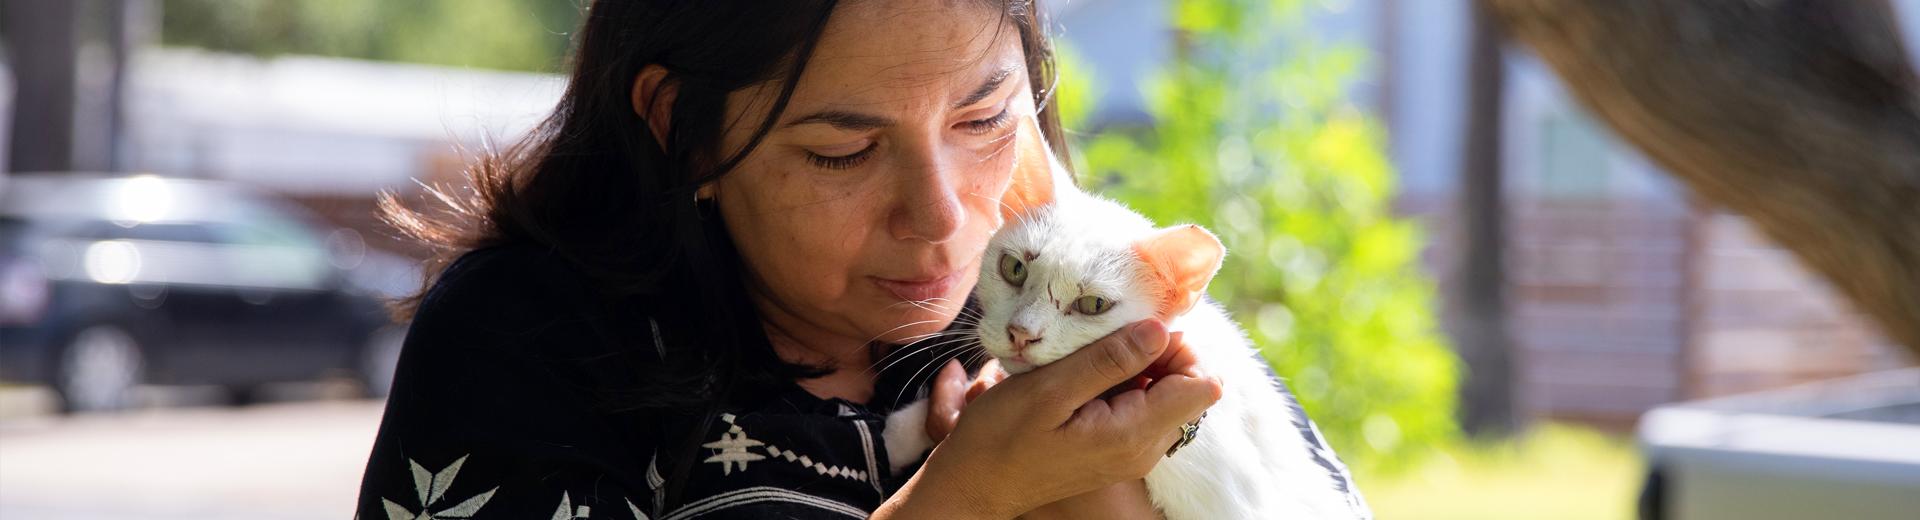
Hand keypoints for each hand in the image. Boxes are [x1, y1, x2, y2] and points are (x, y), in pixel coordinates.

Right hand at [876, 320, 1220, 518]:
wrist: (974, 483)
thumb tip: (1160, 328)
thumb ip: (1109, 360)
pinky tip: (1087, 379)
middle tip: (1108, 340)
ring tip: (1092, 359)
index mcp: (1134, 433)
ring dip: (1141, 368)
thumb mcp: (1050, 389)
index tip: (1134, 331)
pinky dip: (1126, 385)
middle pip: (1191, 389)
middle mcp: (1144, 448)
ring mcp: (1133, 452)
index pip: (1204, 384)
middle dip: (1161, 354)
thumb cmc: (1001, 436)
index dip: (1180, 347)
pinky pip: (1144, 409)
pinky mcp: (1118, 450)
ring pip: (1169, 396)